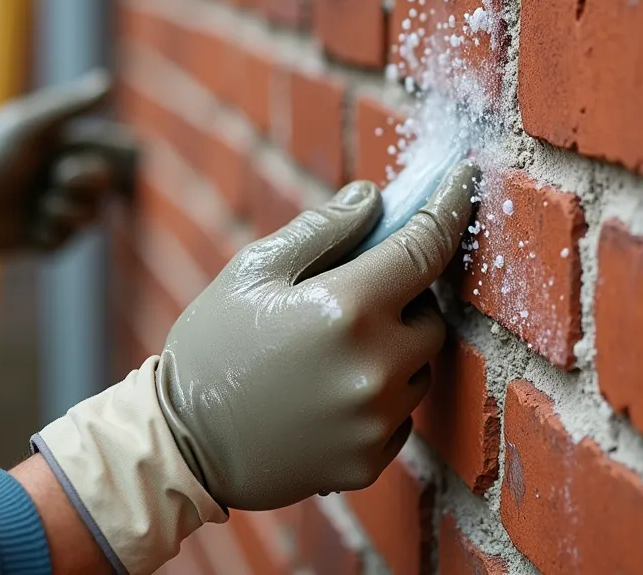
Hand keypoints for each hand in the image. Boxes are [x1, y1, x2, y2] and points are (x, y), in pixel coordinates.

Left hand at [0, 70, 137, 250]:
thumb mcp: (29, 126)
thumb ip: (69, 106)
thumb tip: (108, 81)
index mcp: (69, 146)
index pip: (116, 150)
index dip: (133, 156)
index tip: (141, 160)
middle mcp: (69, 177)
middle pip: (108, 183)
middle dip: (88, 180)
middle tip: (61, 174)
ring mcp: (62, 208)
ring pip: (94, 215)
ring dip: (67, 208)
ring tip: (40, 204)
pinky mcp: (52, 238)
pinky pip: (70, 238)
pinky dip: (51, 229)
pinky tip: (29, 224)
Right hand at [31, 161, 475, 572]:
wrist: (181, 446)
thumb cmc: (212, 347)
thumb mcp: (254, 270)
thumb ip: (322, 229)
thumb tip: (375, 198)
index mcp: (347, 308)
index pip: (425, 246)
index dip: (448, 207)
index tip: (461, 182)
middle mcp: (375, 367)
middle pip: (432, 316)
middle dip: (403, 301)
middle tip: (350, 301)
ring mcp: (376, 421)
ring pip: (419, 369)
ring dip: (393, 352)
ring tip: (328, 356)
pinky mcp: (370, 461)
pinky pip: (400, 415)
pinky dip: (378, 398)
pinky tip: (325, 395)